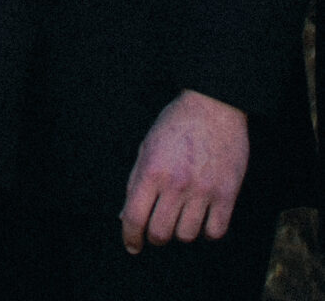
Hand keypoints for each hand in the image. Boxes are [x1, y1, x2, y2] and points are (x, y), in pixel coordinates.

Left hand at [122, 90, 247, 251]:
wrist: (214, 105)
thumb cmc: (176, 124)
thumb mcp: (147, 146)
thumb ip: (135, 182)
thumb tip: (126, 217)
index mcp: (152, 170)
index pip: (135, 217)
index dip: (130, 237)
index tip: (132, 245)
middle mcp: (176, 183)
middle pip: (161, 233)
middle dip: (155, 236)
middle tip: (158, 228)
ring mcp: (203, 190)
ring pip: (187, 235)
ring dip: (181, 231)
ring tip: (182, 215)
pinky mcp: (227, 194)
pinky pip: (215, 232)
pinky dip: (207, 231)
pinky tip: (203, 217)